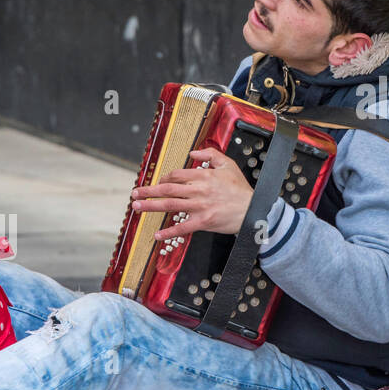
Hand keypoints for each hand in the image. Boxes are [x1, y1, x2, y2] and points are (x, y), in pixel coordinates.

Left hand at [130, 147, 253, 240]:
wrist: (253, 210)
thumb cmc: (240, 189)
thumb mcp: (228, 165)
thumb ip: (209, 156)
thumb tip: (192, 154)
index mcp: (203, 176)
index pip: (176, 175)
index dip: (164, 178)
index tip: (158, 182)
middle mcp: (198, 191)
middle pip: (167, 189)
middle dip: (148, 191)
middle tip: (135, 194)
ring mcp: (199, 207)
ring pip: (169, 205)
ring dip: (150, 206)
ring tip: (136, 207)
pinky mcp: (202, 222)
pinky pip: (181, 228)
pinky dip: (168, 232)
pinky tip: (157, 235)